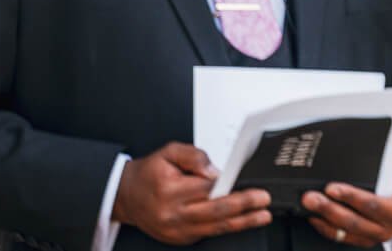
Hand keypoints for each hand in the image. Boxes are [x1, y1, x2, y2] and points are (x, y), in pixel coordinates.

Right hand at [112, 142, 271, 244]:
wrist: (127, 196)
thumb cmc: (150, 174)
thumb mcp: (168, 152)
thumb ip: (193, 156)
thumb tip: (214, 170)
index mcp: (170, 190)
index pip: (208, 189)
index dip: (231, 187)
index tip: (251, 186)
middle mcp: (174, 213)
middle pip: (215, 211)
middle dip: (244, 206)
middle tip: (263, 201)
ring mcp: (177, 230)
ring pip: (215, 227)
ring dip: (242, 222)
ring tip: (262, 216)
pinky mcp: (181, 238)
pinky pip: (208, 233)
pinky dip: (226, 227)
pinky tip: (242, 221)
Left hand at [302, 164, 391, 246]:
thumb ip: (379, 170)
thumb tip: (353, 162)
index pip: (373, 204)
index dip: (351, 197)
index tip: (332, 188)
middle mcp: (387, 229)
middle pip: (354, 221)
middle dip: (329, 209)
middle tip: (311, 197)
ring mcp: (374, 237)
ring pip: (344, 232)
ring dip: (323, 219)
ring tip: (309, 205)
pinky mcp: (362, 240)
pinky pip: (340, 237)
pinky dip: (325, 227)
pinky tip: (313, 217)